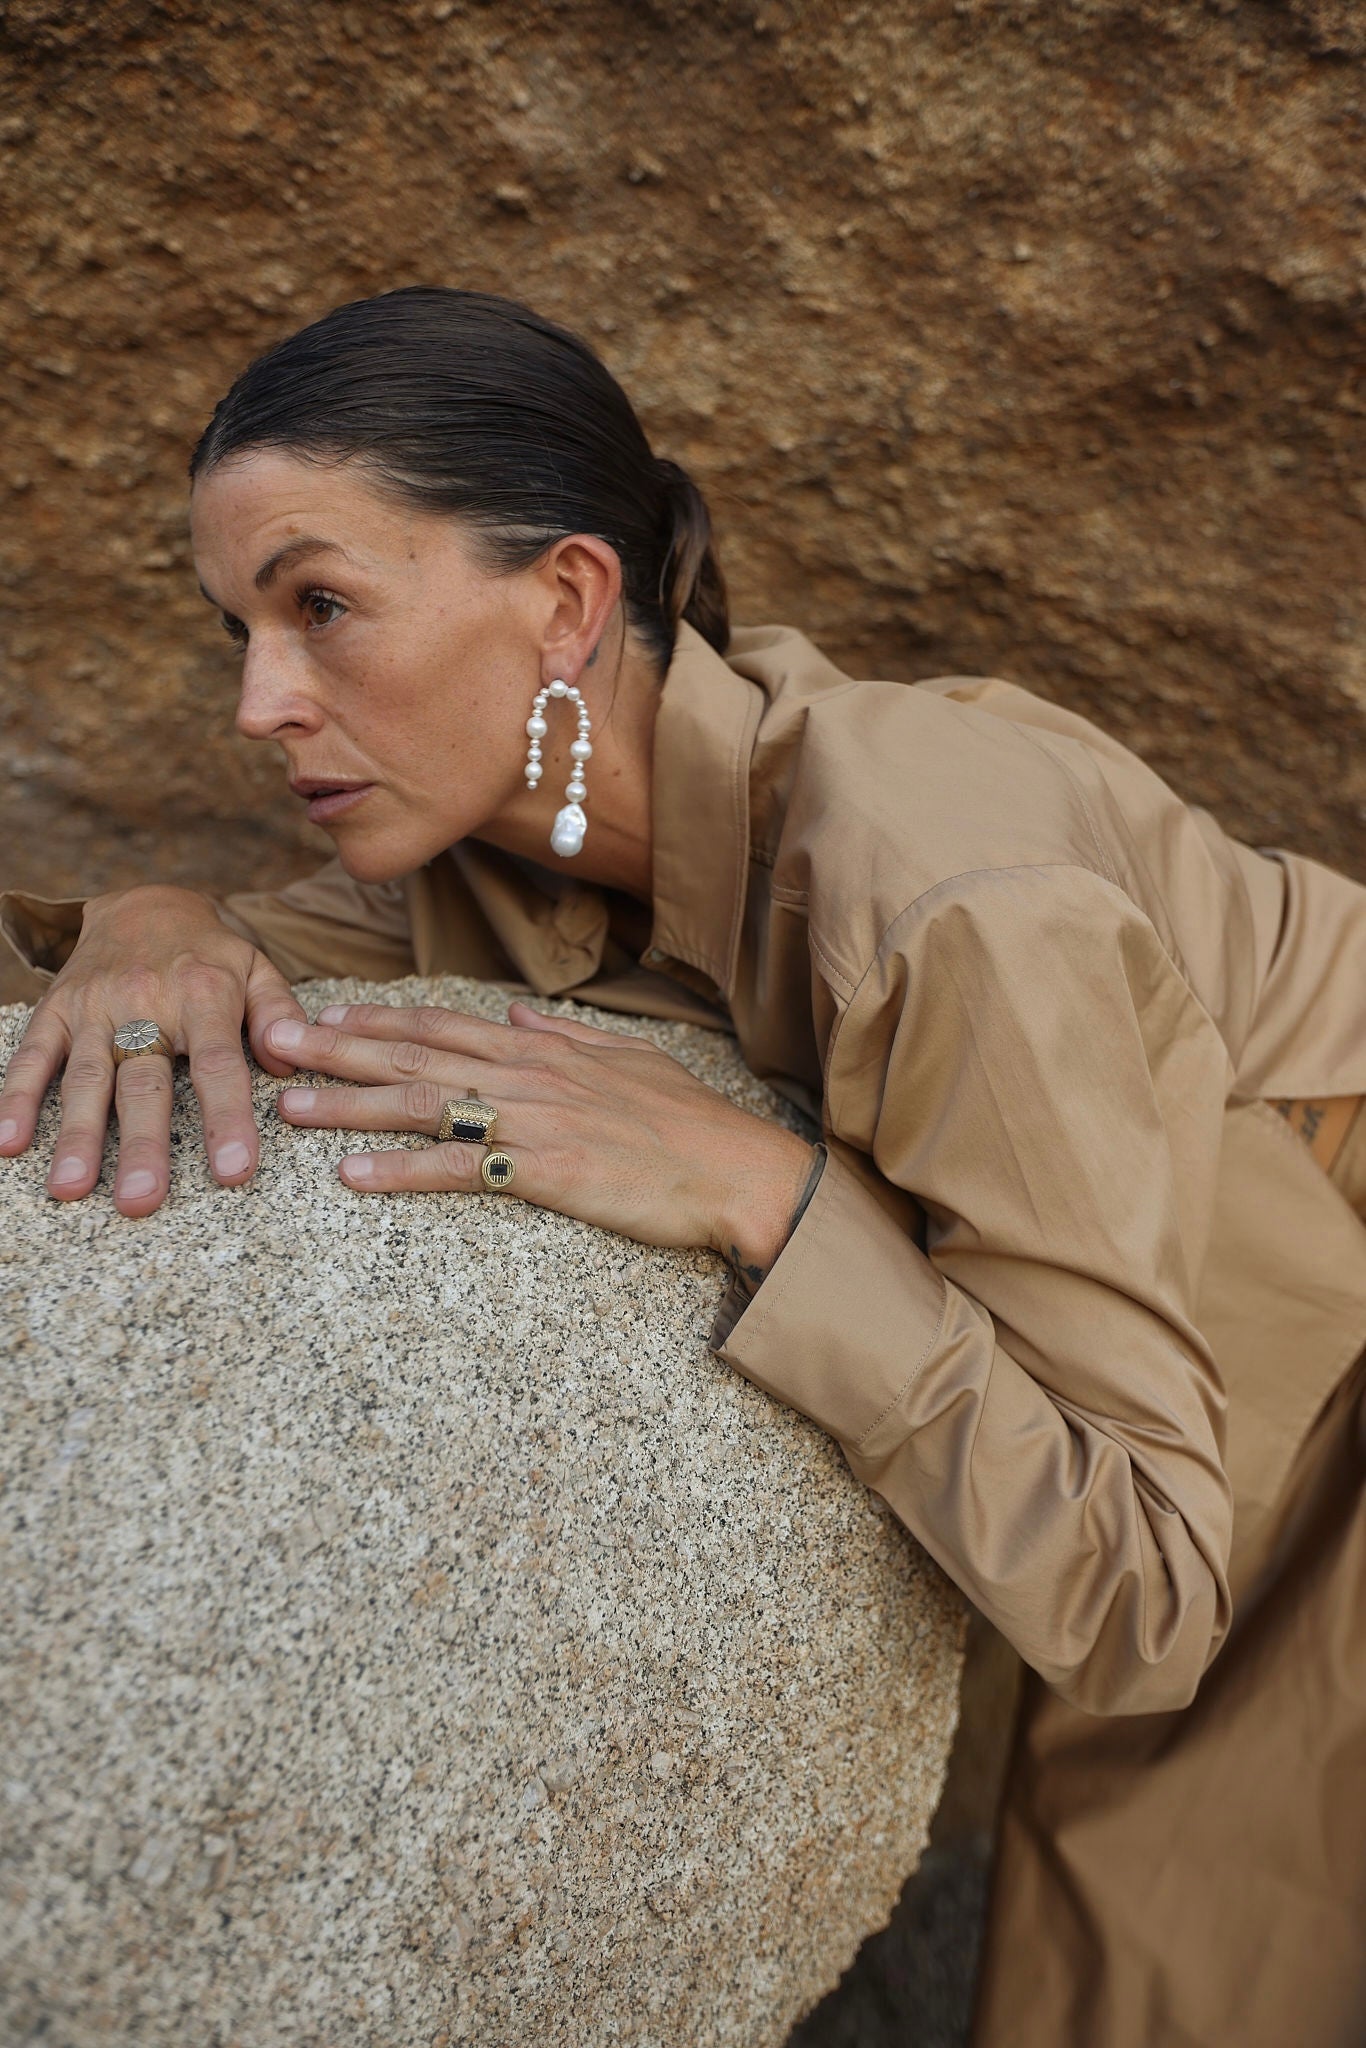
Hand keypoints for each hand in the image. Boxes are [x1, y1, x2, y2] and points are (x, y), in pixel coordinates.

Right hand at [0, 886, 305, 1215]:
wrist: (144, 903)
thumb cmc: (209, 955)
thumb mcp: (257, 968)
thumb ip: (279, 1013)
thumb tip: (291, 1062)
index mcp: (205, 997)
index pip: (220, 1064)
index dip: (227, 1118)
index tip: (233, 1171)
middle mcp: (147, 1003)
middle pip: (145, 1083)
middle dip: (143, 1145)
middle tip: (140, 1202)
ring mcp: (96, 1008)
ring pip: (86, 1078)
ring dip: (77, 1135)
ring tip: (70, 1188)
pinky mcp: (56, 1009)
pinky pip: (33, 1055)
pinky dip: (16, 1097)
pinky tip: (7, 1141)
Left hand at [271, 997, 816, 1268]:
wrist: (738, 1169)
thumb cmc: (689, 1121)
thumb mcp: (627, 1059)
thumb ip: (565, 1035)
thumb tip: (518, 1013)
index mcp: (542, 1049)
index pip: (443, 1024)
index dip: (377, 1020)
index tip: (322, 1015)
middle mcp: (527, 1075)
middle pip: (414, 1057)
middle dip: (336, 1049)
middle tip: (272, 1043)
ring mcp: (532, 1121)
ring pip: (421, 1105)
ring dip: (349, 1104)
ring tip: (288, 1106)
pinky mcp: (543, 1171)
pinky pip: (458, 1169)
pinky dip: (401, 1170)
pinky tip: (352, 1175)